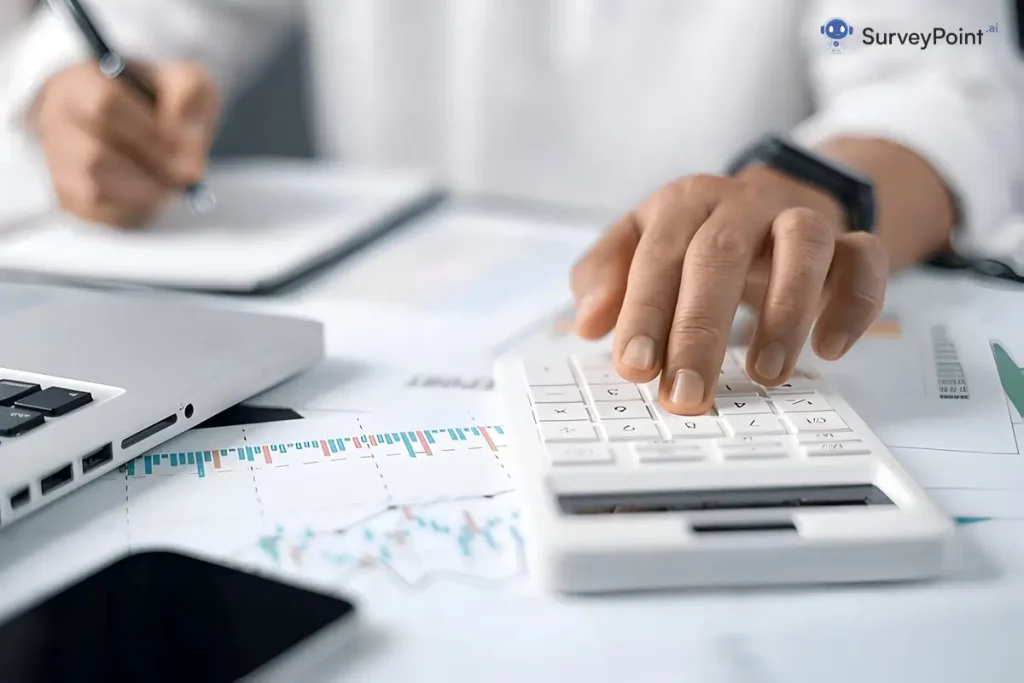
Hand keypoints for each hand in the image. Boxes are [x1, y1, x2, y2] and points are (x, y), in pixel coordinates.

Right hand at [31, 61, 219, 226]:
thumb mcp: (182, 82)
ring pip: (92, 189)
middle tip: (188, 174)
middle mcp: (56, 122)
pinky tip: (154, 195)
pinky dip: (134, 210)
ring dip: (144, 192)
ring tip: (172, 183)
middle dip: (151, 169)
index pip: (103, 105)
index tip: (186, 147)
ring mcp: (58, 162)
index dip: (150, 133)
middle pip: (94, 156)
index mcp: (79, 83)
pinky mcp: (69, 196)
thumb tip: (183, 129)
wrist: (137, 122)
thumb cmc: (157, 100)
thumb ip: (189, 93)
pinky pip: (96, 214)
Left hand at [571, 167, 887, 414]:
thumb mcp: (638, 244)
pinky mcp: (848, 239)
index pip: (658, 256)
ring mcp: (798, 217)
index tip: (635, 368)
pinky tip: (830, 349)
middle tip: (687, 394)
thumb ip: (605, 276)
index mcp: (682, 204)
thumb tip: (587, 323)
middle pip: (720, 255)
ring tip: (763, 376)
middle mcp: (741, 204)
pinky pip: (865, 259)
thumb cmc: (695, 236)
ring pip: (801, 245)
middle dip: (700, 331)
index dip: (645, 312)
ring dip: (784, 312)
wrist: (772, 200)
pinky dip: (854, 303)